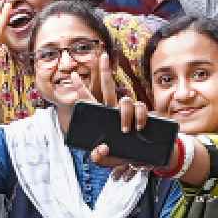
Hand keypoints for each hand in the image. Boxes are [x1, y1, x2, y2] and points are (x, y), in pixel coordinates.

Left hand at [87, 53, 153, 178]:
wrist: (145, 159)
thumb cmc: (122, 156)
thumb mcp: (107, 160)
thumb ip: (98, 157)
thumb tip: (100, 148)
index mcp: (102, 119)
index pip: (90, 101)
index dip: (81, 89)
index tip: (73, 75)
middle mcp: (115, 111)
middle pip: (108, 88)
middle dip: (105, 72)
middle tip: (103, 56)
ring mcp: (129, 111)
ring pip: (125, 100)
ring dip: (125, 114)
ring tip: (125, 130)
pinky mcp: (143, 114)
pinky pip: (141, 108)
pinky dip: (140, 117)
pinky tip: (140, 127)